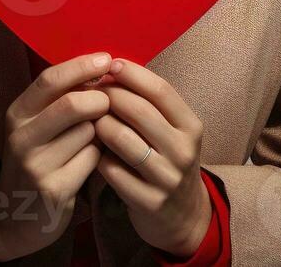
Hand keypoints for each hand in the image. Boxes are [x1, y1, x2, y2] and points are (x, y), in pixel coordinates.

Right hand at [0, 52, 113, 261]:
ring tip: (96, 137)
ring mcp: (36, 165)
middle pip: (72, 104)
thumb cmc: (37, 159)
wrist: (15, 216)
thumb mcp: (35, 126)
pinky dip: (100, 155)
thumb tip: (100, 67)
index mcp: (17, 114)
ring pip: (88, 132)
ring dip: (101, 131)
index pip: (49, 79)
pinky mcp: (55, 189)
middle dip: (99, 99)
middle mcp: (22, 137)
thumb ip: (59, 99)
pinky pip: (93, 159)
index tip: (106, 58)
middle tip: (109, 103)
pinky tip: (93, 161)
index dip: (81, 66)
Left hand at [91, 58, 212, 256]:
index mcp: (191, 126)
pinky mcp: (148, 201)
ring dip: (100, 125)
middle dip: (110, 96)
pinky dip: (98, 156)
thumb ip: (149, 104)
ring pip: (123, 139)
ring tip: (90, 120)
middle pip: (140, 111)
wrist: (182, 215)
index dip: (133, 73)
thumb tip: (112, 68)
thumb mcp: (171, 131)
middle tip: (90, 91)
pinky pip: (112, 170)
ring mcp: (167, 178)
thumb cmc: (167, 160)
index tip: (110, 64)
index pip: (161, 90)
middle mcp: (183, 150)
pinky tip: (93, 152)